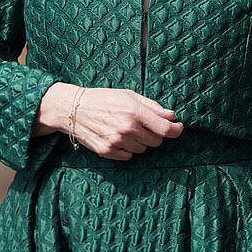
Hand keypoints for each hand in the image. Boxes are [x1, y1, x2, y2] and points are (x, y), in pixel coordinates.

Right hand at [33, 82, 183, 159]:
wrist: (73, 109)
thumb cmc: (102, 98)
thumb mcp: (128, 95)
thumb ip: (151, 106)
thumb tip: (171, 115)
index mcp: (134, 112)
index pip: (165, 128)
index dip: (176, 130)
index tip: (178, 128)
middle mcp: (127, 128)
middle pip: (156, 141)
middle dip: (155, 134)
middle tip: (144, 125)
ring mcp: (117, 142)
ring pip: (143, 149)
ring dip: (141, 141)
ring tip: (128, 129)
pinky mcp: (107, 152)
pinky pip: (129, 156)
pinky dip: (128, 149)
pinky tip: (119, 137)